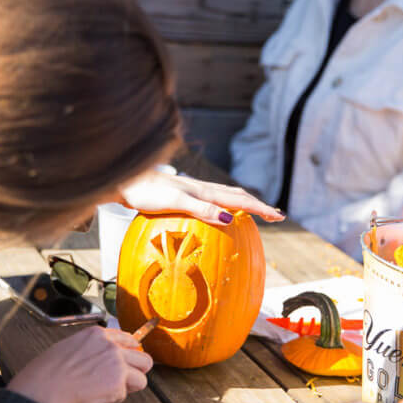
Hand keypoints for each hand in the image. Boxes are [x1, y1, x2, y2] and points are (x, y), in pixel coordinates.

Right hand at [7, 326, 153, 402]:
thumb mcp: (68, 347)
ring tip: (109, 390)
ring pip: (142, 377)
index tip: (126, 362)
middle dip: (136, 371)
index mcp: (97, 334)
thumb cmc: (47, 373)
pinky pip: (126, 394)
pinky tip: (97, 396)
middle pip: (143, 357)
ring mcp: (117, 363)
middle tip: (122, 381)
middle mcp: (111, 346)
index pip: (127, 339)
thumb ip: (90, 350)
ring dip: (129, 386)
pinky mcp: (118, 382)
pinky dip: (115, 398)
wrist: (44, 388)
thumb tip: (100, 361)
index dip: (128, 353)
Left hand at [119, 170, 283, 224]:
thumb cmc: (146, 194)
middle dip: (257, 205)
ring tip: (254, 212)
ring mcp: (192, 190)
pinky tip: (218, 214)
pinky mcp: (182, 194)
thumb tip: (229, 219)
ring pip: (225, 196)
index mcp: (204, 190)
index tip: (278, 216)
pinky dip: (225, 206)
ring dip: (244, 204)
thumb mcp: (176, 202)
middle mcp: (201, 188)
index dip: (260, 208)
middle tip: (275, 216)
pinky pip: (212, 200)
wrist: (124, 182)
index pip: (239, 200)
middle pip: (237, 196)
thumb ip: (201, 209)